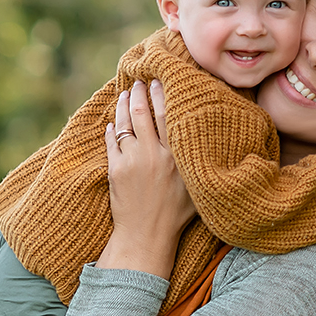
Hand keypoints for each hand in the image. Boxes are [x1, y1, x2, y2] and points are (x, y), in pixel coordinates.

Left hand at [97, 79, 196, 277]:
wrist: (146, 236)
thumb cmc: (176, 215)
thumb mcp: (195, 188)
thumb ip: (196, 162)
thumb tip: (204, 139)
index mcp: (177, 158)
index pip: (169, 116)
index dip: (163, 94)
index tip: (159, 80)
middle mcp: (155, 155)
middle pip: (144, 113)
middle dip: (140, 92)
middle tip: (139, 80)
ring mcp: (133, 161)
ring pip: (125, 123)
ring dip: (123, 105)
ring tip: (125, 93)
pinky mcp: (115, 169)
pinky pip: (111, 141)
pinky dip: (111, 129)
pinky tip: (112, 122)